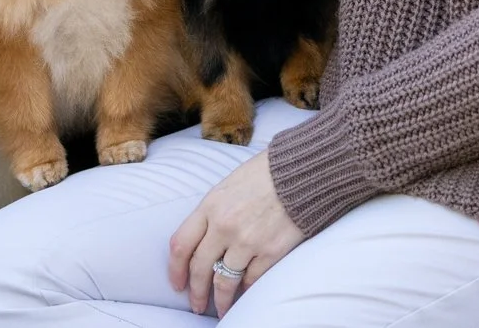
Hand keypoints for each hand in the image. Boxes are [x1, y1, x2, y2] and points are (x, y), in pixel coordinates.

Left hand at [168, 151, 305, 316]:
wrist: (302, 170)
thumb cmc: (266, 174)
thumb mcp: (229, 186)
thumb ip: (213, 212)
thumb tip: (203, 241)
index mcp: (210, 206)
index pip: (181, 244)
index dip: (175, 269)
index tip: (178, 283)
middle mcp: (224, 225)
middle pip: (200, 268)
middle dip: (196, 292)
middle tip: (197, 305)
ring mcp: (247, 240)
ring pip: (224, 281)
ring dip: (220, 299)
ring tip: (221, 308)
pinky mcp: (271, 251)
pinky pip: (251, 280)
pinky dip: (246, 289)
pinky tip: (244, 293)